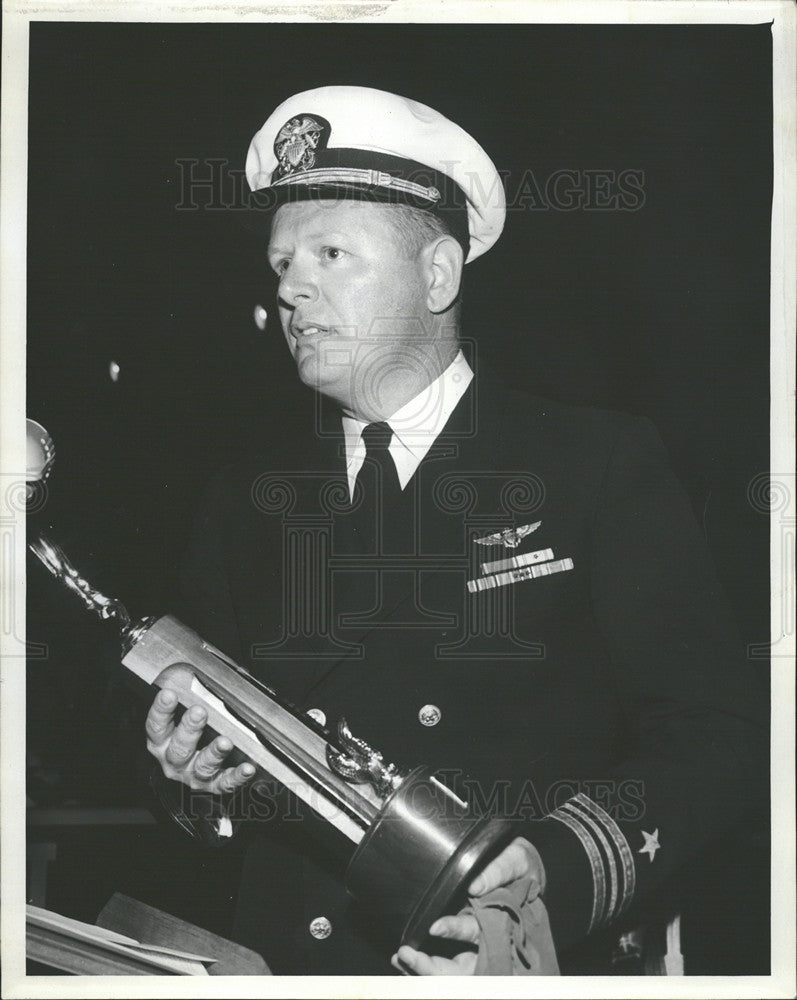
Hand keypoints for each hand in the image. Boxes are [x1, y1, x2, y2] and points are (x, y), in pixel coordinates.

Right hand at [145, 687, 254, 793]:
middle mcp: (174, 760)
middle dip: (189, 729)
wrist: (192, 773)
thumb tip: (211, 670)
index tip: (168, 694)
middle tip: (199, 712)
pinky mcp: (213, 786)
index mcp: (162, 742)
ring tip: (225, 742)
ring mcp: (193, 775)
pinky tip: (247, 768)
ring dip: (214, 753)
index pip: (157, 726)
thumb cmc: (190, 736)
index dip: (161, 710)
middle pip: (179, 747)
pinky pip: (225, 784)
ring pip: (202, 766)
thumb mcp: (182, 717)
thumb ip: (193, 698)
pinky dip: (237, 776)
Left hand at [391, 836, 536, 974]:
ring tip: (401, 958)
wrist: (518, 866)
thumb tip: (475, 886)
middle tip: (408, 955)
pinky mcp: (462, 942)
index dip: (457, 931)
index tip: (435, 927)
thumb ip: (500, 870)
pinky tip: (403, 960)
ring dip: (425, 969)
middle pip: (464, 967)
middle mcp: (489, 939)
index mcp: (504, 920)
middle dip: (434, 967)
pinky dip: (423, 965)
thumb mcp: (517, 859)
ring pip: (453, 971)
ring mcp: (475, 944)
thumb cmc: (520, 863)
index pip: (479, 932)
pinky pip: (444, 963)